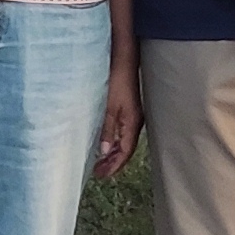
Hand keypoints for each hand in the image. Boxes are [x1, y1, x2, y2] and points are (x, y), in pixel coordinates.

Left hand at [93, 61, 140, 179]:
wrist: (124, 59)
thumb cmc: (117, 80)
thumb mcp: (108, 106)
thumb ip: (107, 129)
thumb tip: (104, 150)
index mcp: (132, 123)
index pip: (125, 152)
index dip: (114, 165)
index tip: (101, 175)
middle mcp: (135, 122)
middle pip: (126, 149)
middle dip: (113, 162)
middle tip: (98, 173)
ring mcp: (133, 115)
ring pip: (124, 141)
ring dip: (113, 153)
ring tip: (101, 162)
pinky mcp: (128, 109)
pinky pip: (123, 132)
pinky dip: (114, 141)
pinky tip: (106, 142)